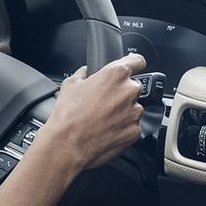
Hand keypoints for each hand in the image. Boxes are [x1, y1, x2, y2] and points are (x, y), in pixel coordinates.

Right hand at [36, 53, 147, 174]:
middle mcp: (129, 91)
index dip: (134, 64)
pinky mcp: (135, 131)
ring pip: (133, 107)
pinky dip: (123, 127)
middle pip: (133, 87)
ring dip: (123, 111)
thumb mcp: (70, 84)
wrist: (67, 145)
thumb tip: (86, 72)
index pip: (137, 61)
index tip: (133, 67)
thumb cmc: (68, 116)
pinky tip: (107, 130)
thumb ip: (84, 73)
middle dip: (121, 92)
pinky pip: (132, 125)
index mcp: (115, 74)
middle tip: (104, 102)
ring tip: (103, 118)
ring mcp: (134, 112)